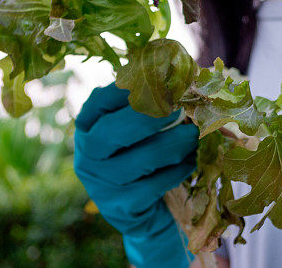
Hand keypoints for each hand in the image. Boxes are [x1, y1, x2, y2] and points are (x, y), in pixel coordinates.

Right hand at [74, 83, 197, 267]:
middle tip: (178, 107)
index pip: (98, 103)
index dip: (123, 89)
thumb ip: (150, 103)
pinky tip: (189, 162)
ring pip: (139, 161)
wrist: (150, 210)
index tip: (154, 79)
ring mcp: (102, 185)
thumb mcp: (141, 129)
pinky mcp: (122, 208)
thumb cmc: (146, 155)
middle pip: (110, 133)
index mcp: (88, 128)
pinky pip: (153, 186)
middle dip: (148, 117)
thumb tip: (182, 71)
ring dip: (173, 144)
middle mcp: (88, 157)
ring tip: (193, 134)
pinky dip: (177, 170)